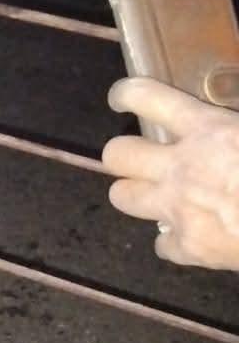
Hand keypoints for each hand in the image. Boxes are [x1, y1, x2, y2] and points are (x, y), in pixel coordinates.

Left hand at [102, 77, 238, 269]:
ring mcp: (178, 209)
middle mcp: (182, 166)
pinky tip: (192, 236)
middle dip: (121, 155)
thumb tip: (228, 125)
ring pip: (121, 197)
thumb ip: (233, 126)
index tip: (121, 99)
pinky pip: (162, 244)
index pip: (144, 97)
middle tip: (138, 157)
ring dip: (135, 194)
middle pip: (116, 154)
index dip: (125, 94)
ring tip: (155, 195)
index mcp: (208, 130)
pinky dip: (175, 242)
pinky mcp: (188, 247)